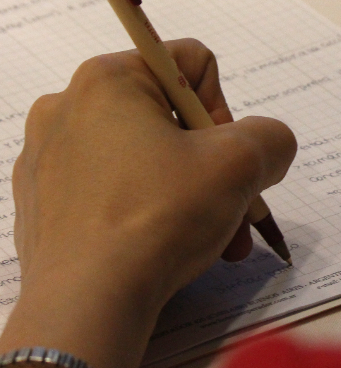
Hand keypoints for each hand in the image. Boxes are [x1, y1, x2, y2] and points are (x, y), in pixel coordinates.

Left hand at [0, 39, 295, 367]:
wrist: (85, 303)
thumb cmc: (159, 217)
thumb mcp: (241, 165)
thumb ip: (272, 138)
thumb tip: (267, 147)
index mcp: (107, 79)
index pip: (192, 64)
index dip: (225, 110)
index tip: (226, 159)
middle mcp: (68, 107)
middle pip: (170, 117)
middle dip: (211, 164)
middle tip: (233, 208)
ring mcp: (48, 158)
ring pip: (143, 158)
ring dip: (188, 192)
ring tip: (212, 239)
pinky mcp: (41, 204)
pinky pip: (111, 191)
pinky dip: (147, 211)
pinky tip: (165, 248)